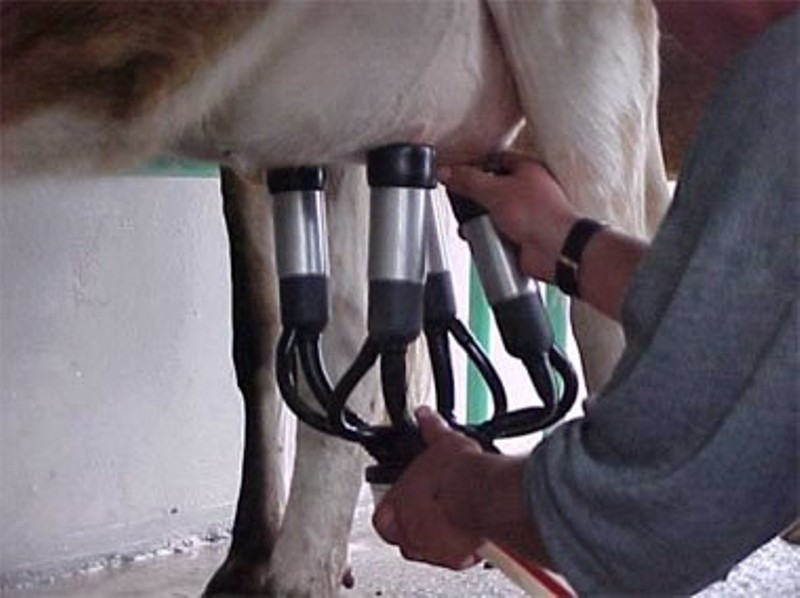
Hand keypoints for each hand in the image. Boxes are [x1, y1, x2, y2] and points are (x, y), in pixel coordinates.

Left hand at [372, 406, 484, 568]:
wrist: (484, 495)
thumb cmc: (456, 474)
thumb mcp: (443, 442)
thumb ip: (432, 430)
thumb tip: (426, 416)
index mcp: (398, 507)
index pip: (382, 518)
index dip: (391, 509)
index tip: (404, 500)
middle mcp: (412, 533)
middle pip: (403, 539)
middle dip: (416, 526)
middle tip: (432, 511)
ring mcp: (434, 550)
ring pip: (428, 551)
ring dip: (438, 539)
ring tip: (454, 520)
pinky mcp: (459, 560)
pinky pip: (458, 558)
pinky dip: (465, 548)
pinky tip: (475, 533)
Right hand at [439, 152, 580, 282]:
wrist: (556, 250)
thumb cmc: (539, 215)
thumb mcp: (495, 191)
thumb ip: (468, 181)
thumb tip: (447, 172)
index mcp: (527, 170)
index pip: (495, 160)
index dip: (475, 165)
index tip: (457, 173)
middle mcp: (527, 191)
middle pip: (492, 188)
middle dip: (475, 199)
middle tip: (461, 203)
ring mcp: (525, 214)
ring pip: (493, 213)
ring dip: (480, 221)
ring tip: (470, 226)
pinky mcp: (521, 235)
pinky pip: (498, 233)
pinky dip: (488, 237)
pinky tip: (482, 240)